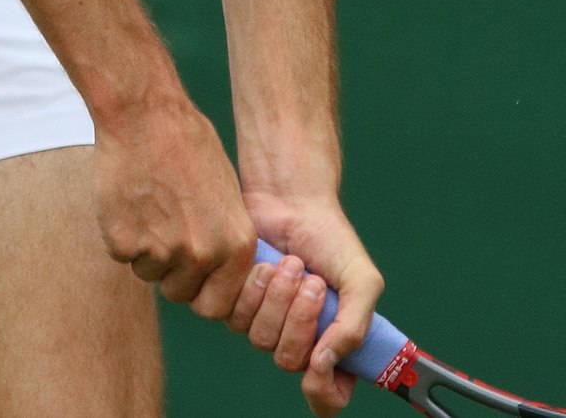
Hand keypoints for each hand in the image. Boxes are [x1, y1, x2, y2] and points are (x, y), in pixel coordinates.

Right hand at [93, 88, 256, 319]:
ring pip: (148, 272)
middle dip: (170, 272)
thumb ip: (222, 238)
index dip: (201, 290)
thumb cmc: (186, 142)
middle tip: (163, 231)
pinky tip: (128, 196)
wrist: (145, 113)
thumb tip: (216, 270)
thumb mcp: (225, 194)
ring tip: (147, 202)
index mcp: (235, 246)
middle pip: (180, 292)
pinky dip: (121, 232)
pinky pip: (122, 254)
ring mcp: (162, 252)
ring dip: (144, 249)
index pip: (218, 305)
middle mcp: (203, 255)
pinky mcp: (124, 243)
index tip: (190, 273)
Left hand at [230, 195, 383, 416]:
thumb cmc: (330, 237)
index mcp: (334, 343)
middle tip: (312, 281)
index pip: (327, 398)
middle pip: (290, 363)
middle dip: (301, 319)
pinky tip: (266, 262)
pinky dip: (254, 288)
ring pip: (260, 340)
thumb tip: (325, 363)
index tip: (321, 363)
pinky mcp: (236, 301)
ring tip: (291, 263)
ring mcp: (265, 322)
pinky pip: (234, 317)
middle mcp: (298, 339)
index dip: (324, 392)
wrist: (291, 198)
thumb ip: (356, 326)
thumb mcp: (361, 280)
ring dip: (278, 298)